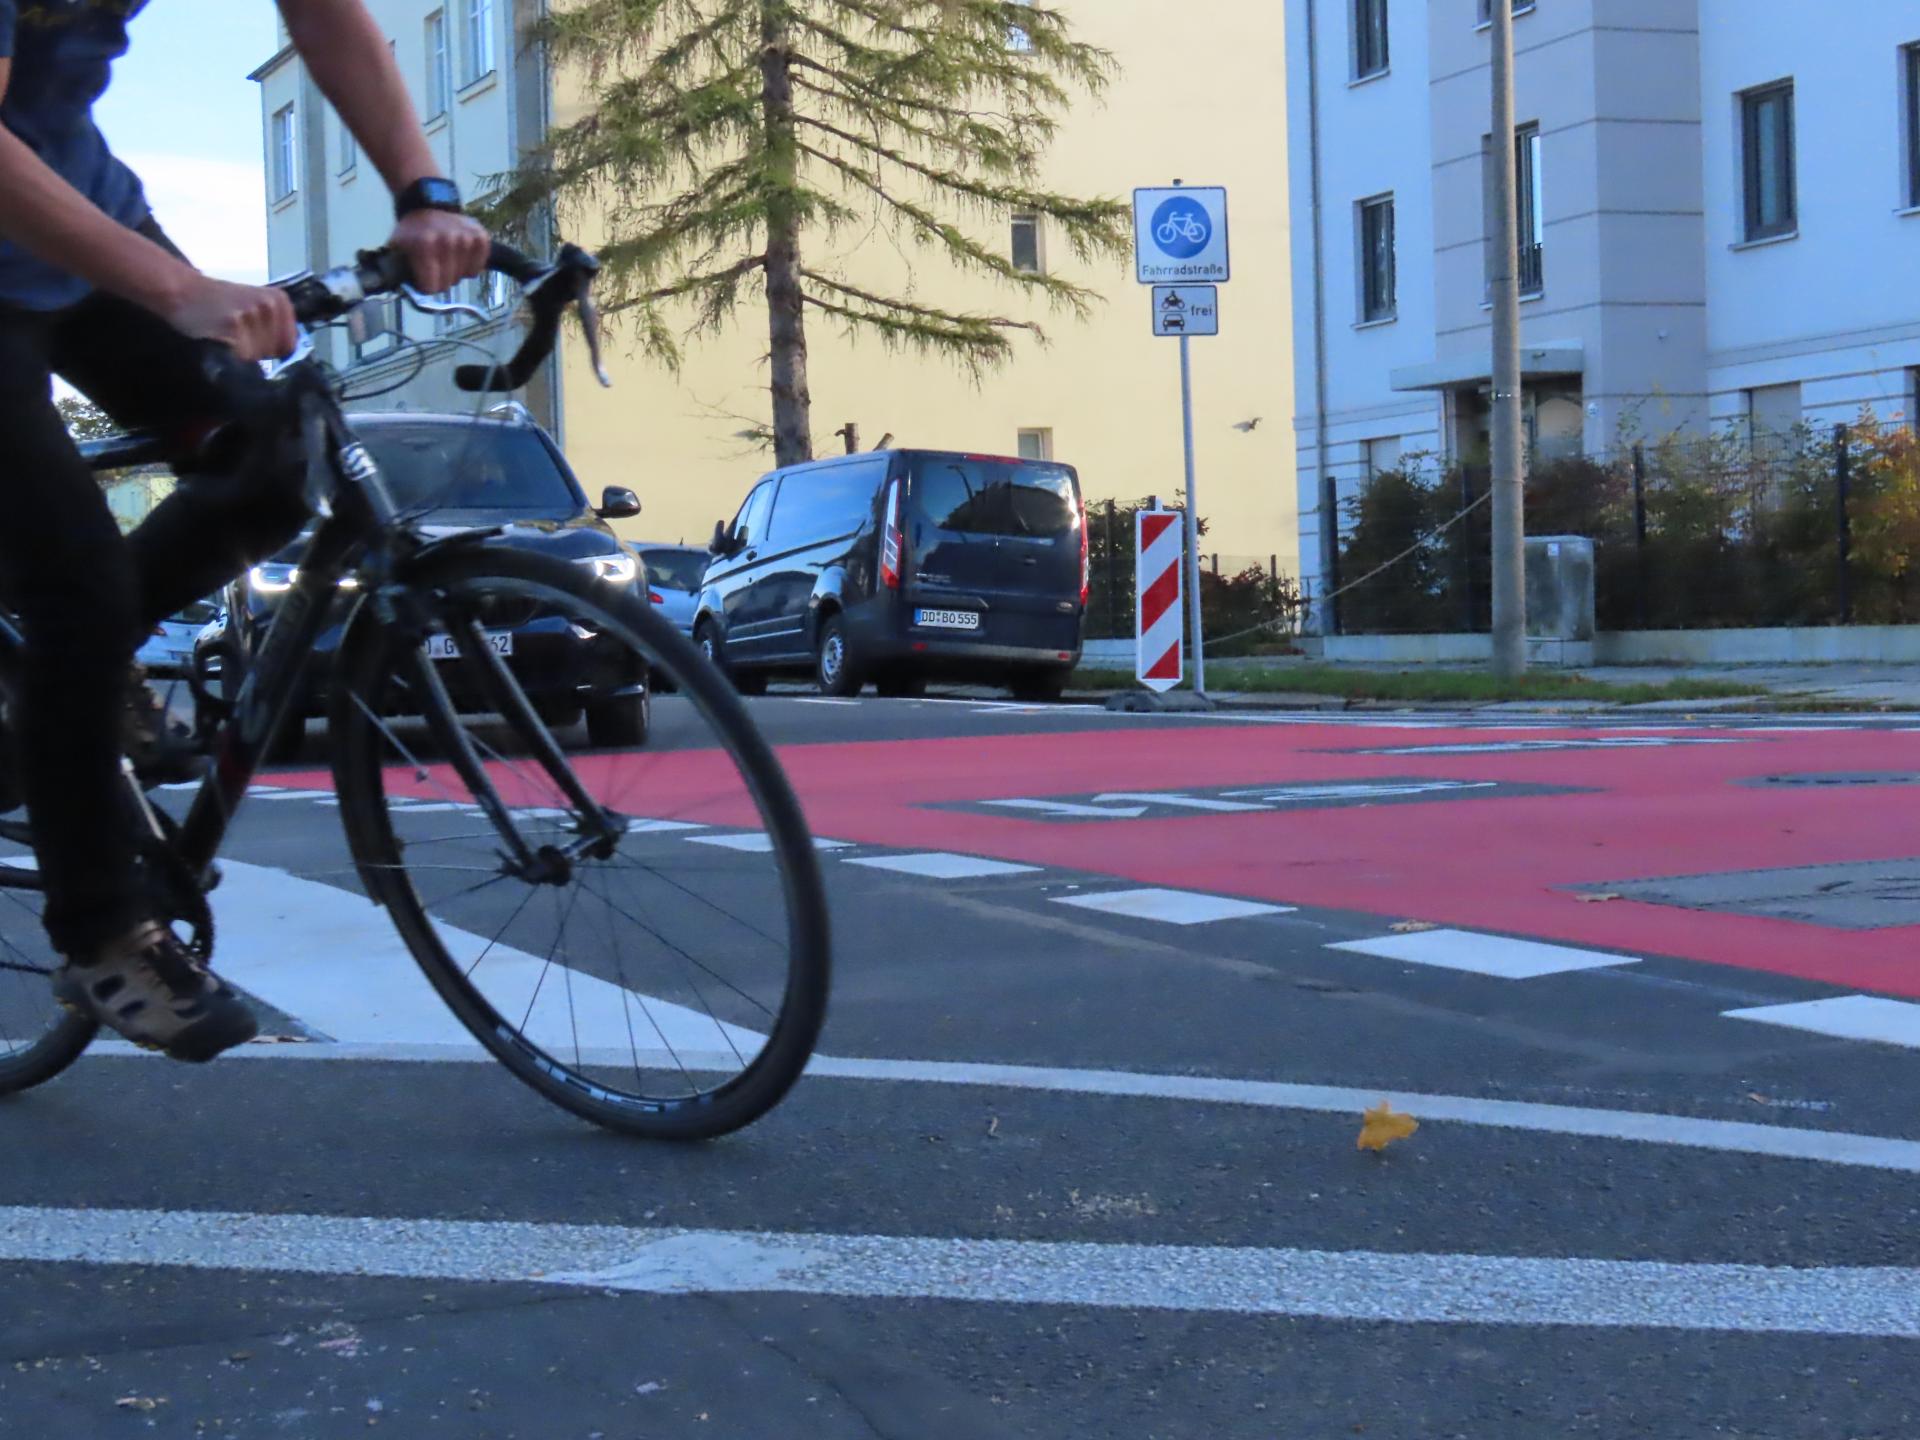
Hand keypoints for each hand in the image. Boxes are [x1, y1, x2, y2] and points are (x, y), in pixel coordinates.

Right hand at [163, 276, 297, 361]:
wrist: (182, 290)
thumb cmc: (217, 303)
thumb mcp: (255, 306)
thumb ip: (274, 327)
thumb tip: (288, 354)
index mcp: (280, 300)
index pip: (289, 345)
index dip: (270, 349)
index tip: (251, 338)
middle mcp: (270, 305)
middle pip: (274, 352)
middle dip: (256, 351)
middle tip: (234, 334)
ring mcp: (253, 314)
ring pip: (257, 357)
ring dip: (242, 354)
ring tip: (225, 334)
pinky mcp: (234, 324)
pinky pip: (241, 356)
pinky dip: (230, 354)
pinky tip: (218, 338)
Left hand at [391, 208, 490, 294]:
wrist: (428, 207)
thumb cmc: (412, 233)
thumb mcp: (395, 248)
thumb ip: (396, 270)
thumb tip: (401, 289)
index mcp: (424, 245)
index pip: (431, 288)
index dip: (426, 285)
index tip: (423, 278)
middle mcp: (447, 240)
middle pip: (448, 284)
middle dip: (441, 279)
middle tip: (435, 266)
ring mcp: (466, 238)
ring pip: (464, 277)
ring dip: (455, 272)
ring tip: (447, 258)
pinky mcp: (480, 236)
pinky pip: (478, 267)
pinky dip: (471, 267)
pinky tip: (461, 258)